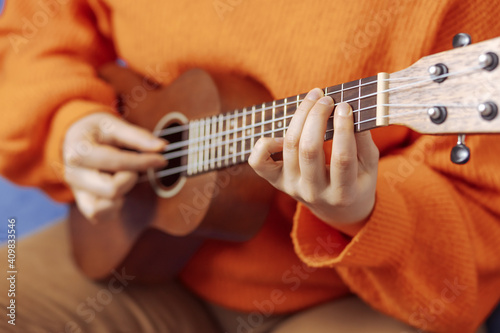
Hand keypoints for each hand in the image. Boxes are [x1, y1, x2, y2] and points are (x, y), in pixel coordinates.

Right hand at [63, 112, 166, 222]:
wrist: (75, 140)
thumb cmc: (96, 131)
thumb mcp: (114, 124)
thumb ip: (138, 136)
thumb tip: (162, 146)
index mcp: (78, 150)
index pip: (116, 162)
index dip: (143, 162)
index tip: (161, 159)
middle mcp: (73, 174)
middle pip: (111, 189)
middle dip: (129, 179)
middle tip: (131, 168)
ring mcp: (76, 192)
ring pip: (103, 208)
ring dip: (121, 195)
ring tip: (121, 178)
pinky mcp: (83, 203)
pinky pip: (100, 216)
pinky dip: (115, 206)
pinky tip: (119, 188)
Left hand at [249, 88, 378, 234]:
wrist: (337, 210)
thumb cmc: (357, 181)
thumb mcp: (369, 166)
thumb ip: (364, 141)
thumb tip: (351, 109)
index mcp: (342, 193)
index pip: (341, 159)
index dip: (343, 129)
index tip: (345, 106)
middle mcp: (314, 193)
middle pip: (309, 150)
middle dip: (317, 118)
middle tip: (327, 98)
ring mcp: (292, 187)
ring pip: (289, 147)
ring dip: (300, 117)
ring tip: (313, 98)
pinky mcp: (276, 181)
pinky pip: (259, 162)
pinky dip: (265, 143)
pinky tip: (284, 132)